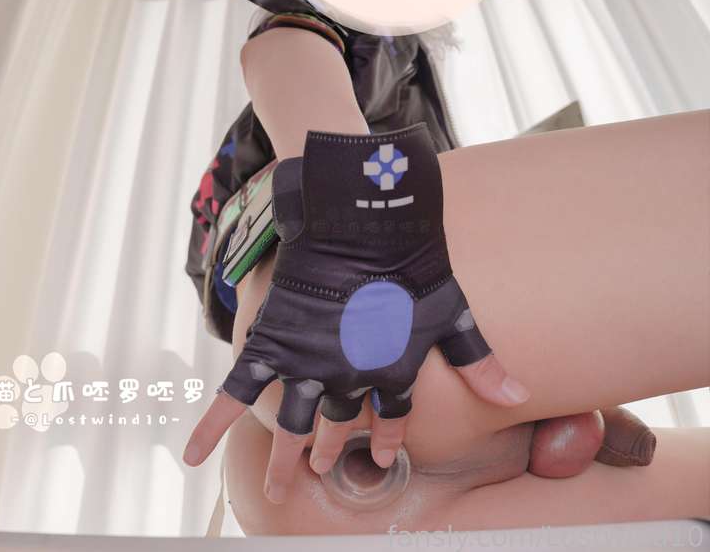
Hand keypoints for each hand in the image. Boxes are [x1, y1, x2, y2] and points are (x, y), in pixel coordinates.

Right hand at [184, 124, 528, 501]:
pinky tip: (193, 455)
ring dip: (285, 460)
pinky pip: (236, 391)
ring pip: (294, 426)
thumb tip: (520, 399)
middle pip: (340, 429)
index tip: (384, 455)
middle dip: (333, 455)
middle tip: (322, 472)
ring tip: (277, 491)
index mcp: (391, 372)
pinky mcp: (272, 343)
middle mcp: (348, 379)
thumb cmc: (414, 262)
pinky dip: (211, 423)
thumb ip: (479, 361)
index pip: (392, 418)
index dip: (389, 438)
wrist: (365, 222)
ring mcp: (307, 365)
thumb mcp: (452, 313)